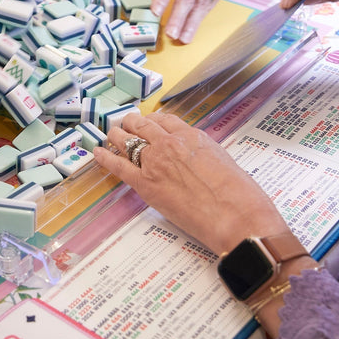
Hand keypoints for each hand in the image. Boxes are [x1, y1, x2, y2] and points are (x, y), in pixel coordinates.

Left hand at [94, 112, 288, 254]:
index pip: (165, 120)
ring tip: (111, 134)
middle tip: (125, 124)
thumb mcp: (224, 162)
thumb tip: (198, 161)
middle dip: (132, 124)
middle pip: (141, 125)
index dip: (153, 120)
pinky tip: (97, 152)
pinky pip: (118, 166)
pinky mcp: (144, 184)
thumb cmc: (241, 196)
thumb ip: (204, 156)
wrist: (237, 218)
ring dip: (116, 135)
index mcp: (192, 136)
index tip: (148, 121)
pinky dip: (105, 157)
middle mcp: (170, 143)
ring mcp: (154, 162)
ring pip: (126, 140)